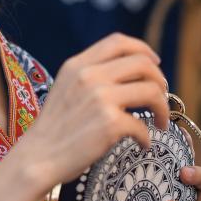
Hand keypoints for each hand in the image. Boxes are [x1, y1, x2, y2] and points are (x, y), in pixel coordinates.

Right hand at [20, 33, 170, 187]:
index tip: (155, 64)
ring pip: (152, 91)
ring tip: (161, 121)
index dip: (143, 49)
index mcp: (77, 65)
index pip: (118, 41)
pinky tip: (142, 144)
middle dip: (160, 80)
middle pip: (143, 64)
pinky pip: (143, 125)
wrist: (38, 158)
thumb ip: (90, 76)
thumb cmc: (54, 129)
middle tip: (161, 98)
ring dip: (163, 107)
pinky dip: (147, 137)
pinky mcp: (110, 123)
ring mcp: (100, 98)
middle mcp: (89, 76)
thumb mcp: (65, 88)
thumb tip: (129, 73)